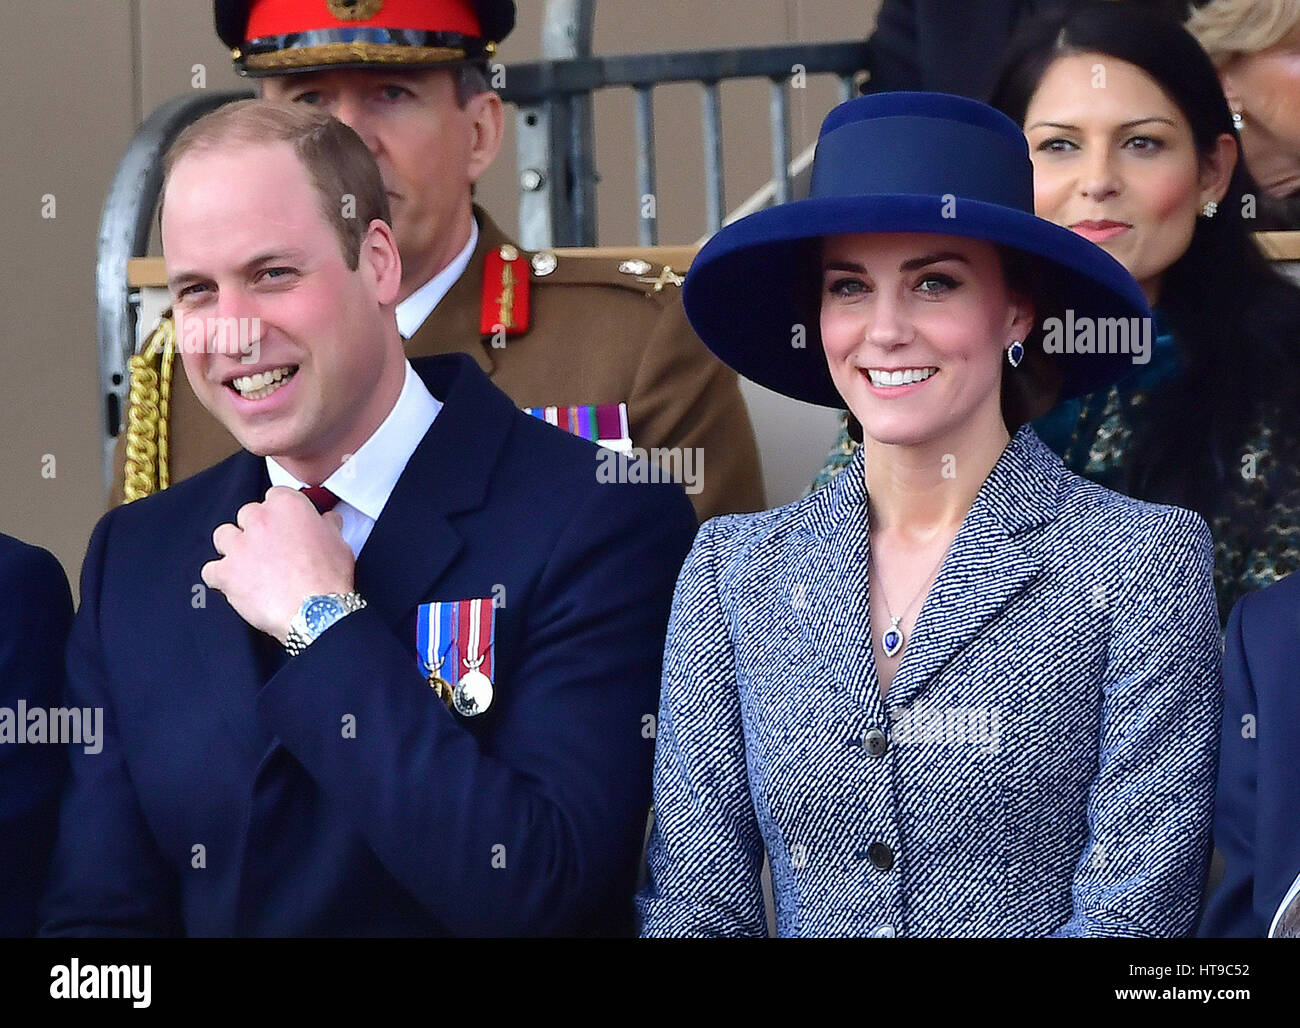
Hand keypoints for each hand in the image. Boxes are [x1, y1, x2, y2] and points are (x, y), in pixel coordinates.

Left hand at [202, 486, 354, 642]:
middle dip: (257, 529)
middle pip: (247, 514)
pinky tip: (234, 584)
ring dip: (233, 547)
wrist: (316, 612)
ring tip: (248, 563)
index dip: (280, 513)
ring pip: (223, 536)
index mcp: (287, 506)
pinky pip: (210, 570)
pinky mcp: (226, 572)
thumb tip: (328, 520)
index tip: (284, 525)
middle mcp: (260, 520)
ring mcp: (239, 545)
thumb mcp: (340, 544)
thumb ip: (328, 526)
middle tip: (271, 547)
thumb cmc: (329, 578)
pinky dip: (219, 577)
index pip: (275, 496)